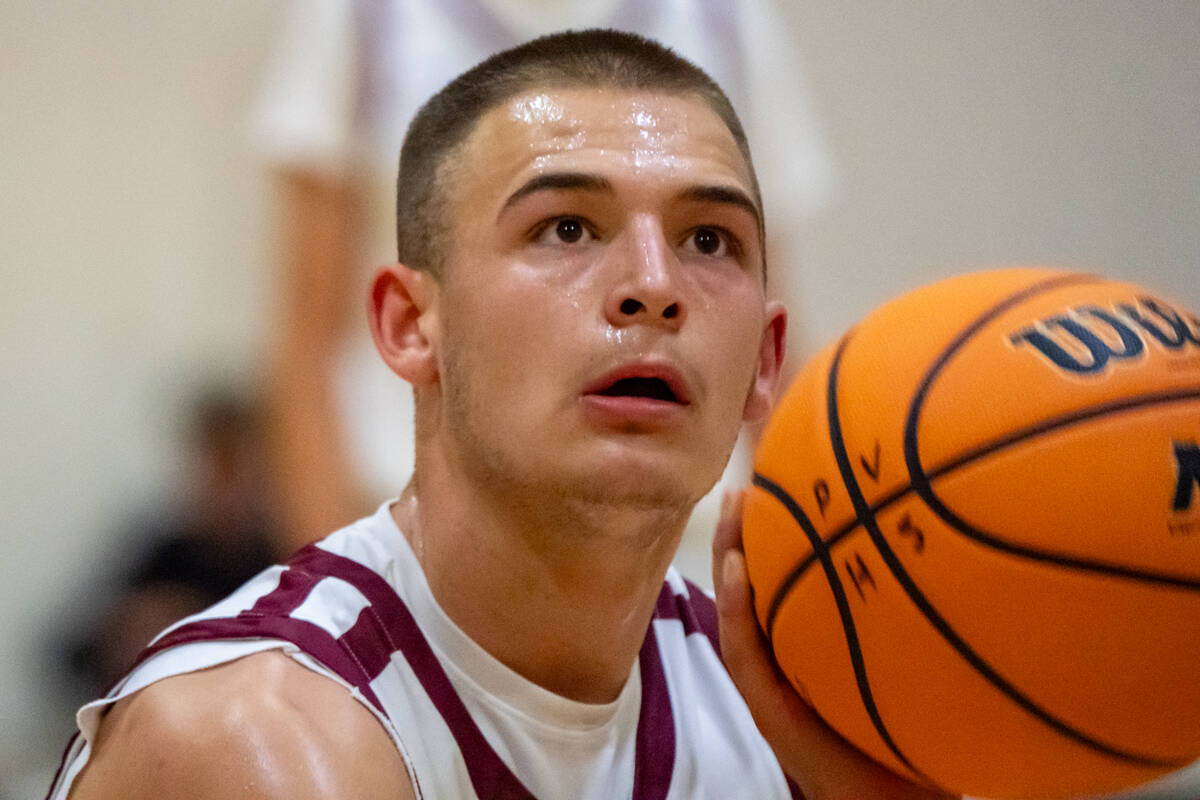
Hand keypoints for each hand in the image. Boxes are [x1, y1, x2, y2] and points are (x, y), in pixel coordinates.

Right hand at [712, 490, 957, 799]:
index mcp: (807, 645)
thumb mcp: (910, 655)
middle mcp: (784, 662)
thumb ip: (908, 609)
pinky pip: (745, 657)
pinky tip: (739, 572)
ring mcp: (771, 686)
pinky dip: (737, 612)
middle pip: (749, 589)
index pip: (779, 582)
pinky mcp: (771, 711)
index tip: (772, 484)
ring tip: (730, 513)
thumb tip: (945, 540)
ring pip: (736, 615)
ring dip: (728, 562)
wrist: (899, 798)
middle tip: (741, 485)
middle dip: (740, 536)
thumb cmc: (912, 730)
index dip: (769, 535)